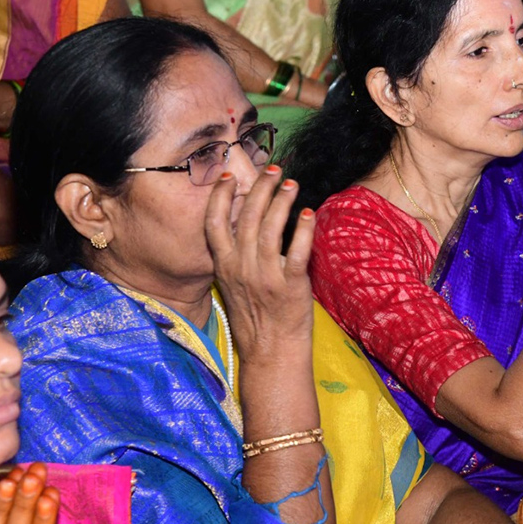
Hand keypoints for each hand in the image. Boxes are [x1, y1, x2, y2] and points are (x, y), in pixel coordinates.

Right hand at [204, 165, 316, 353]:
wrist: (271, 354)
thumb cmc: (255, 318)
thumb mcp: (233, 285)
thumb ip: (235, 256)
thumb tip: (244, 222)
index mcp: (224, 266)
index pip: (214, 223)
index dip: (219, 196)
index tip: (227, 175)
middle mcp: (241, 268)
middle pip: (247, 216)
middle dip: (260, 187)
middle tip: (273, 169)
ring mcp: (265, 277)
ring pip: (272, 228)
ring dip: (282, 201)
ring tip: (291, 184)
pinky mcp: (290, 286)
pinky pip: (297, 251)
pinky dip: (304, 230)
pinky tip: (308, 213)